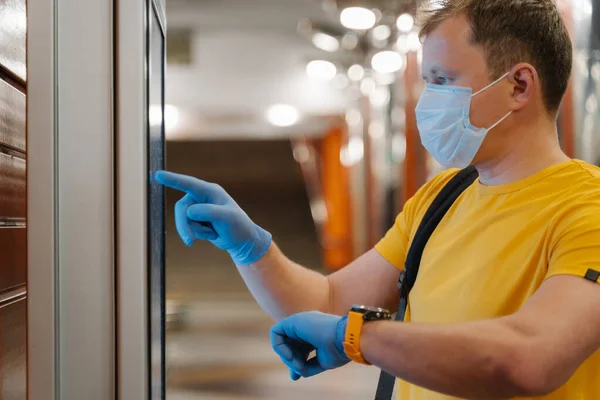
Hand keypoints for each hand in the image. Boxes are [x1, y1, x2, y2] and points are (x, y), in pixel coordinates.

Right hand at [154, 170, 271, 265]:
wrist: (243, 241)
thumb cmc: (239, 226)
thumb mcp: (227, 218)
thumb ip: (209, 212)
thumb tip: (189, 211)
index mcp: (210, 191)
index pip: (188, 184)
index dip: (173, 179)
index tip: (158, 175)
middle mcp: (202, 198)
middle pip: (182, 209)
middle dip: (184, 225)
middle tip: (189, 242)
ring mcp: (199, 209)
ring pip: (183, 220)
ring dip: (195, 231)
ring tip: (212, 234)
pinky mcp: (197, 220)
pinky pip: (188, 227)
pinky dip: (199, 234)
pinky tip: (212, 234)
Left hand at [270, 312, 349, 379]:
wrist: (347, 339)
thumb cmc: (339, 350)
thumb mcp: (322, 361)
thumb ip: (308, 366)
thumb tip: (296, 373)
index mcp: (314, 333)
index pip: (297, 348)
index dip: (295, 362)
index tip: (298, 374)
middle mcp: (305, 326)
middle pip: (289, 345)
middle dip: (291, 361)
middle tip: (300, 369)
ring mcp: (300, 321)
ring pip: (282, 340)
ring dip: (287, 357)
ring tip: (299, 365)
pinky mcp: (293, 320)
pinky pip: (276, 332)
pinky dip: (279, 347)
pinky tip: (290, 356)